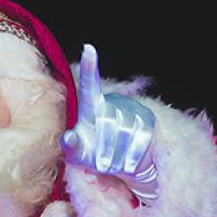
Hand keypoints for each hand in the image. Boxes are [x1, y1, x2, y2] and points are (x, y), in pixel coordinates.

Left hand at [61, 44, 157, 199]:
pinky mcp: (147, 120)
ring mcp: (132, 109)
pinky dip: (133, 156)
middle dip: (104, 148)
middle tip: (102, 165)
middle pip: (107, 121)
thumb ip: (71, 147)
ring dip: (118, 155)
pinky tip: (129, 166)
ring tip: (113, 165)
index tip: (88, 48)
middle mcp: (112, 102)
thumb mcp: (80, 155)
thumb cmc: (95, 156)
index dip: (90, 68)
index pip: (89, 86)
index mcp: (92, 107)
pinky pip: (140, 138)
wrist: (125, 167)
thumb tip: (69, 137)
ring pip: (124, 131)